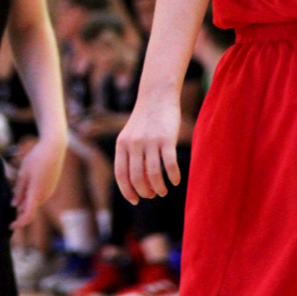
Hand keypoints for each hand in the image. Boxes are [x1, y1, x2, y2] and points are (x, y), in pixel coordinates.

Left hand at [11, 136, 64, 228]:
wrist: (54, 148)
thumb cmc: (37, 158)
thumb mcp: (23, 172)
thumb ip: (19, 190)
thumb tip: (15, 205)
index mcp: (36, 193)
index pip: (28, 215)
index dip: (19, 223)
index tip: (10, 225)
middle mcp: (45, 196)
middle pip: (30, 207)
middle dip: (20, 206)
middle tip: (12, 193)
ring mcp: (50, 192)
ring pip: (34, 201)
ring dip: (26, 197)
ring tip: (23, 177)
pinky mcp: (52, 187)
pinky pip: (40, 195)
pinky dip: (32, 193)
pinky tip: (31, 176)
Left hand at [114, 90, 180, 204]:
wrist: (157, 95)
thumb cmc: (145, 120)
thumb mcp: (132, 136)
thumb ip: (131, 157)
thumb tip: (140, 185)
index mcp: (122, 144)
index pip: (121, 175)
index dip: (127, 191)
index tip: (135, 200)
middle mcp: (134, 143)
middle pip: (137, 178)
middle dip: (145, 192)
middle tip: (152, 194)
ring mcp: (150, 141)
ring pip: (153, 174)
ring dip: (159, 187)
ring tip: (163, 190)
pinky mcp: (166, 138)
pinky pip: (169, 164)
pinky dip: (173, 177)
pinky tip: (175, 181)